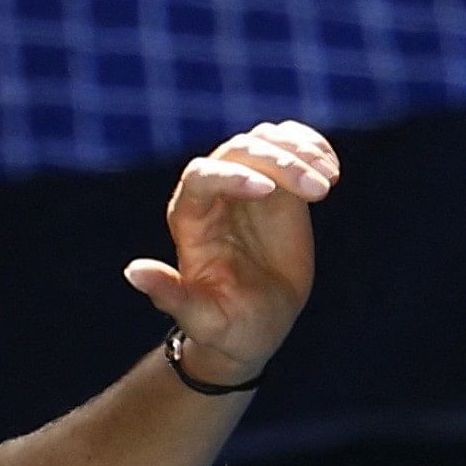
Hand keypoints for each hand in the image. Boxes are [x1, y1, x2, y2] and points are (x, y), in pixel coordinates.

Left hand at [123, 121, 339, 380]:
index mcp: (189, 220)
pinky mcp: (280, 184)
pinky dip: (314, 148)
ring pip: (266, 140)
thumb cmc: (223, 325)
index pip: (201, 177)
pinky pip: (293, 147)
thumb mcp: (198, 316)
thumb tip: (133, 271)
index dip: (231, 176)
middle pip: (239, 151)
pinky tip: (332, 172)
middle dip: (280, 162)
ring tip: (329, 181)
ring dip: (301, 150)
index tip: (268, 190)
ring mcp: (248, 184)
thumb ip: (168, 294)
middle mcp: (215, 195)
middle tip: (320, 192)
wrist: (256, 323)